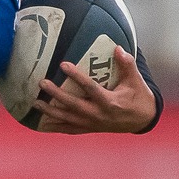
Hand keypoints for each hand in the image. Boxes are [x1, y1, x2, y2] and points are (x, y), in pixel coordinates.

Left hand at [32, 47, 157, 133]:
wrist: (142, 120)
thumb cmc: (138, 97)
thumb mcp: (136, 80)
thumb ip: (127, 64)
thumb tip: (117, 48)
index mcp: (110, 102)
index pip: (90, 88)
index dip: (76, 76)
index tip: (63, 64)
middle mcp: (98, 115)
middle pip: (73, 105)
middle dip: (56, 94)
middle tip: (42, 83)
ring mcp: (92, 124)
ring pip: (68, 119)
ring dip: (50, 111)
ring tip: (35, 102)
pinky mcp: (90, 129)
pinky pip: (69, 129)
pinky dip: (55, 127)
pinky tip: (41, 123)